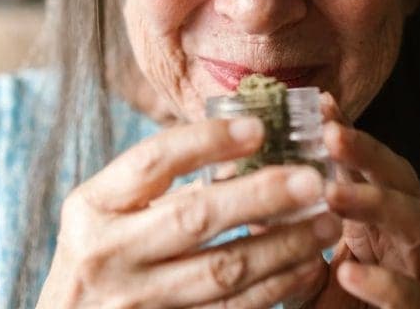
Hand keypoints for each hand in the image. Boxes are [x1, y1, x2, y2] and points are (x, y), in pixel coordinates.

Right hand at [36, 117, 341, 307]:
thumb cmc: (101, 255)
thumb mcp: (109, 212)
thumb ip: (162, 184)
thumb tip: (249, 143)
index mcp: (93, 206)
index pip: (153, 161)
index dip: (208, 141)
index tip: (260, 128)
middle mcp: (107, 253)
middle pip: (194, 217)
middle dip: (261, 196)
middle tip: (312, 180)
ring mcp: (135, 301)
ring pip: (221, 271)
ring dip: (282, 246)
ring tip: (326, 223)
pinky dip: (274, 288)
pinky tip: (308, 268)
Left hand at [295, 95, 419, 308]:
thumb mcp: (307, 267)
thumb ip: (289, 229)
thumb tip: (238, 183)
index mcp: (383, 220)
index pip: (370, 165)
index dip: (348, 133)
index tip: (319, 103)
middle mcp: (410, 239)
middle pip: (404, 179)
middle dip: (369, 154)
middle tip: (330, 134)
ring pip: (418, 224)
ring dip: (377, 204)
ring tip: (333, 195)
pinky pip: (412, 295)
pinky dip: (382, 282)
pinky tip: (347, 270)